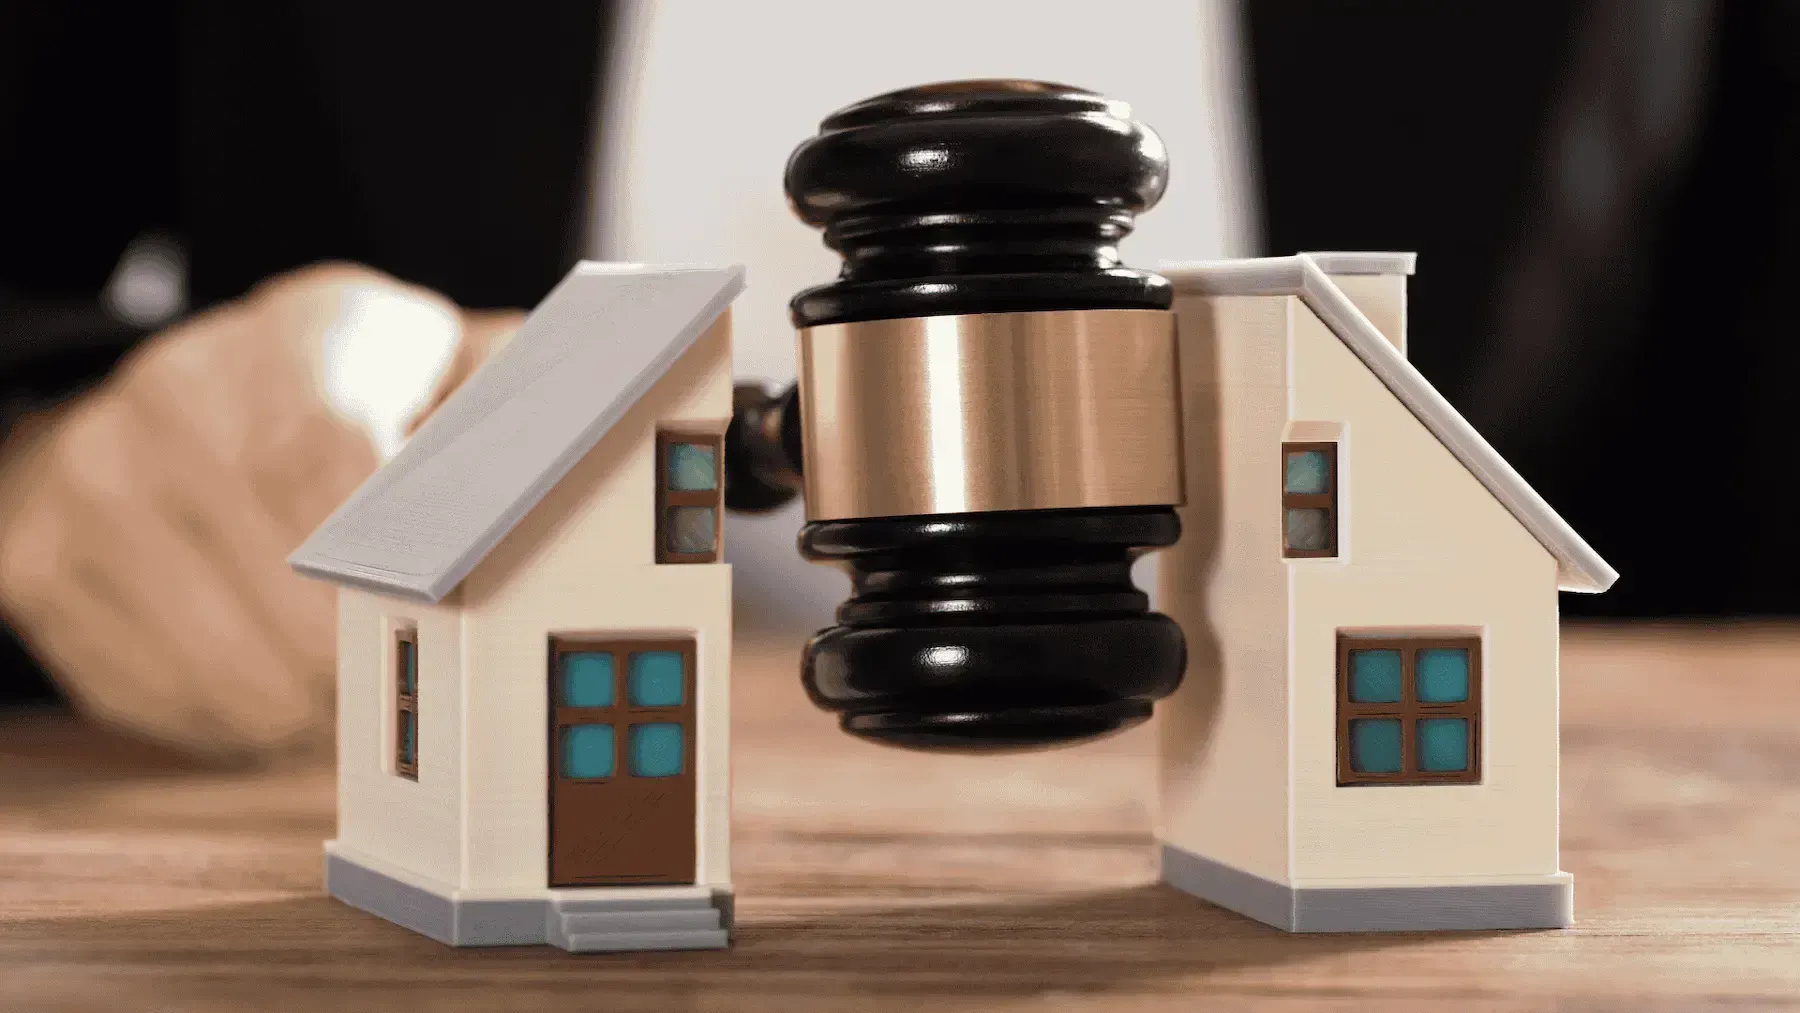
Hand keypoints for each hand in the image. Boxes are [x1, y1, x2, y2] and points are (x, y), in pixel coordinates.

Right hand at [0, 264, 509, 759]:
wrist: (177, 397)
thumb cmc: (358, 395)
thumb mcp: (448, 365)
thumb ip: (520, 408)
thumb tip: (593, 452)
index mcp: (307, 329)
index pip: (331, 456)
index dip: (391, 568)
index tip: (448, 631)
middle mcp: (180, 389)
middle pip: (284, 582)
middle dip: (369, 664)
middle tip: (417, 696)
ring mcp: (92, 475)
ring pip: (221, 662)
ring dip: (307, 712)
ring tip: (350, 696)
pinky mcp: (33, 561)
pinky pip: (153, 693)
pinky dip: (230, 723)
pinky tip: (271, 695)